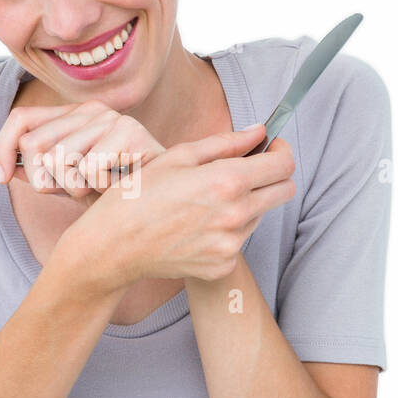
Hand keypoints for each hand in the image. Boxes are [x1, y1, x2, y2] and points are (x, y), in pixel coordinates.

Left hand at [0, 100, 165, 202]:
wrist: (161, 205)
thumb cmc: (116, 194)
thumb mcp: (68, 184)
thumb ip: (38, 173)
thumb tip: (4, 168)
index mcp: (74, 116)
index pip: (21, 119)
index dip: (2, 149)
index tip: (1, 178)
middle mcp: (92, 110)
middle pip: (33, 145)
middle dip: (43, 180)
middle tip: (72, 190)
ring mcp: (112, 119)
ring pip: (58, 159)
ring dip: (74, 188)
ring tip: (99, 189)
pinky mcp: (131, 134)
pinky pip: (88, 170)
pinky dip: (98, 189)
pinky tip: (117, 187)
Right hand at [55, 124, 295, 287]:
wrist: (112, 246)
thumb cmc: (138, 195)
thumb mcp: (178, 156)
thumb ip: (226, 143)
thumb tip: (259, 132)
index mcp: (227, 182)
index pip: (284, 165)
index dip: (281, 151)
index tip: (270, 147)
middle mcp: (236, 215)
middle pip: (283, 192)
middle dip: (271, 176)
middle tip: (246, 170)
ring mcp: (231, 245)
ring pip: (259, 216)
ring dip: (245, 204)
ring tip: (204, 202)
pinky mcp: (222, 266)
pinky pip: (238, 241)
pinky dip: (226, 230)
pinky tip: (195, 226)